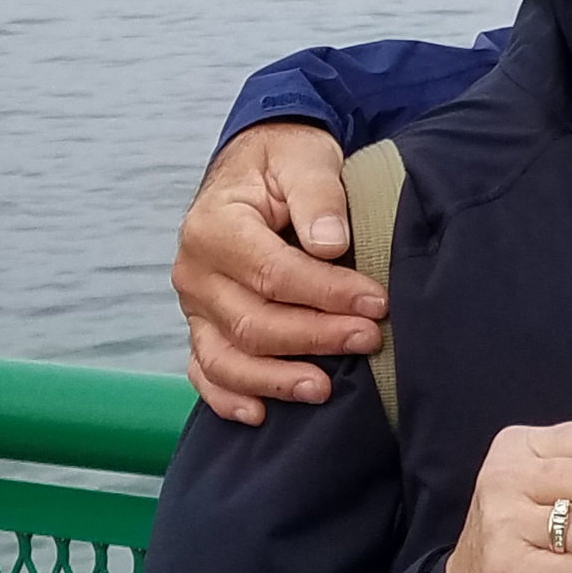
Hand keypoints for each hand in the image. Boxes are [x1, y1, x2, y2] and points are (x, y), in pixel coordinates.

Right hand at [173, 123, 387, 423]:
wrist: (255, 166)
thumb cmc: (284, 161)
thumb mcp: (303, 158)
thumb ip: (318, 195)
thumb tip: (329, 244)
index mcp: (214, 226)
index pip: (273, 273)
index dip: (327, 293)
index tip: (376, 302)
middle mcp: (195, 270)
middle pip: (253, 322)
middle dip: (316, 336)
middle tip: (369, 339)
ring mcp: (195, 304)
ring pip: (227, 357)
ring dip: (276, 379)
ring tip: (324, 389)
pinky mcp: (202, 325)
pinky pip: (205, 370)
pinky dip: (228, 397)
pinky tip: (260, 414)